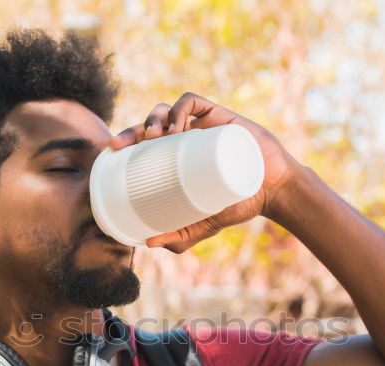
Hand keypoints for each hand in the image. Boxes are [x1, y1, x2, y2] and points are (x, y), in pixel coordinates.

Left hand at [108, 92, 299, 252]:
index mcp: (177, 156)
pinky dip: (179, 108)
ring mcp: (201, 124)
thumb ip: (180, 235)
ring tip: (152, 136)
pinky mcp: (218, 114)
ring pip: (167, 109)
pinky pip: (192, 101)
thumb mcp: (204, 223)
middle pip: (150, 123)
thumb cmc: (237, 204)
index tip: (112, 149)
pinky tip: (174, 124)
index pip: (144, 141)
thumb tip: (148, 244)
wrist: (273, 189)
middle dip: (132, 128)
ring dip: (152, 117)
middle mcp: (186, 137)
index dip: (125, 140)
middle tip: (124, 145)